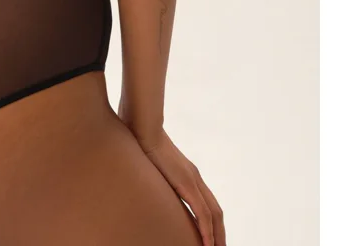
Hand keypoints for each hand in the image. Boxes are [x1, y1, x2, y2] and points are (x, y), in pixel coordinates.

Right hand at [129, 127, 225, 245]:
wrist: (142, 125)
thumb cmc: (140, 138)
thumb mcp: (148, 164)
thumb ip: (152, 174)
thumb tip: (142, 179)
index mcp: (187, 173)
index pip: (206, 202)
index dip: (211, 222)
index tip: (210, 238)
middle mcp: (194, 177)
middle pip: (215, 211)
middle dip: (219, 233)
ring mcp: (192, 179)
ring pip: (214, 214)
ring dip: (217, 235)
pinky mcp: (187, 182)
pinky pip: (203, 213)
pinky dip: (208, 231)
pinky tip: (208, 244)